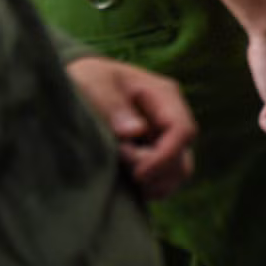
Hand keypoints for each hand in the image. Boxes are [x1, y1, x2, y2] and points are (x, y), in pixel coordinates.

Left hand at [67, 57, 197, 199]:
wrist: (81, 84)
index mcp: (164, 95)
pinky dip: (149, 187)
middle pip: (184, 158)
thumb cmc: (88, 78)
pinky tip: (125, 182)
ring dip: (155, 184)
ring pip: (179, 173)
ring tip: (125, 178)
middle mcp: (170, 118)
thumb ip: (111, 104)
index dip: (164, 157)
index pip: (182, 131)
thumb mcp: (92, 81)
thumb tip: (134, 133)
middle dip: (157, 173)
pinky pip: (165, 180)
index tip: (137, 173)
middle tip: (124, 170)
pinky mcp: (155, 154)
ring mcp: (165, 138)